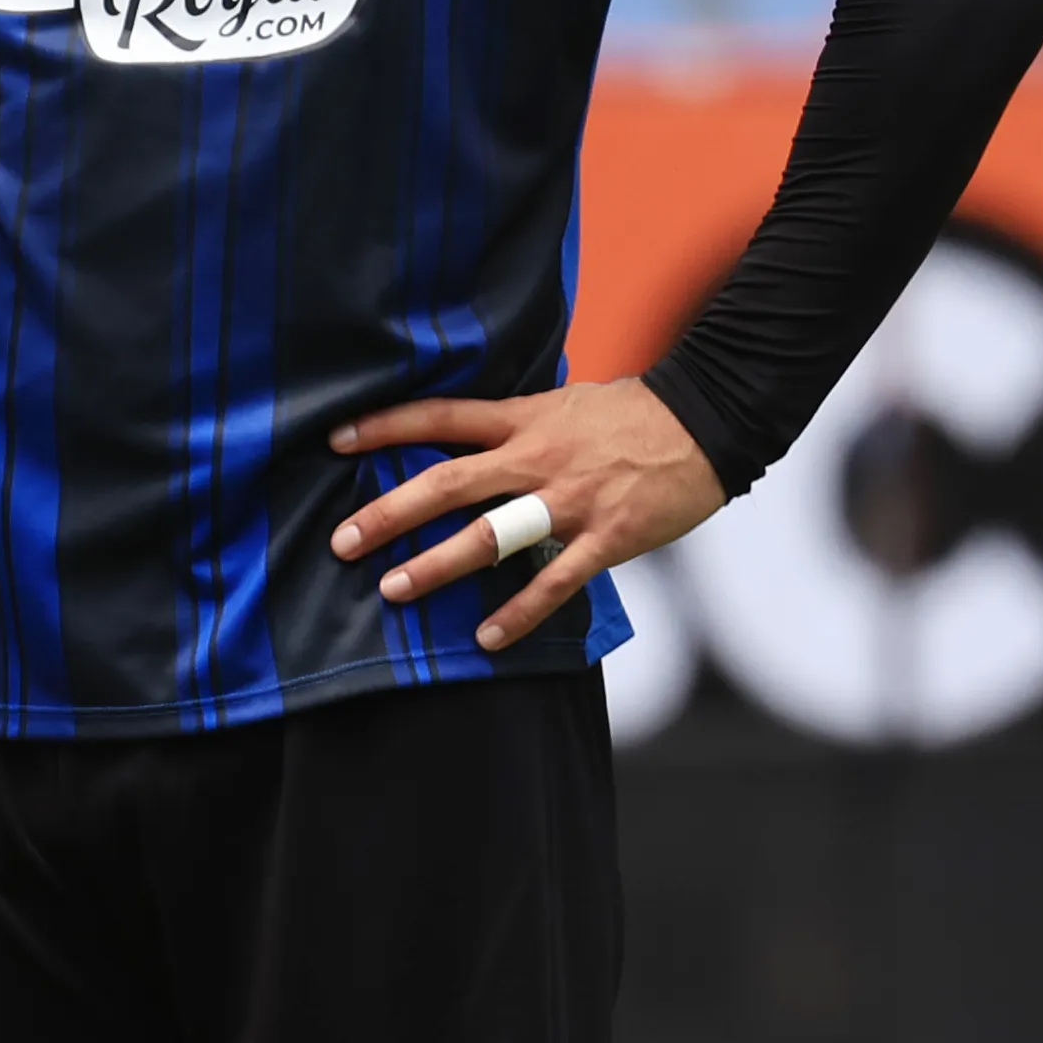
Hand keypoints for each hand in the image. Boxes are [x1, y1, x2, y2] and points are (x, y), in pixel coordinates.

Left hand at [327, 379, 725, 655]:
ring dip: (438, 564)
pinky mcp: (606, 537)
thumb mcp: (562, 404)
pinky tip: (486, 638)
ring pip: (491, 534)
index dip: (386, 427)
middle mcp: (536, 457)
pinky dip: (519, 612)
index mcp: (522, 421)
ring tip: (393, 590)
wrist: (707, 422)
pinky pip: (554, 580)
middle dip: (391, 513)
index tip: (336, 442)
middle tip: (343, 541)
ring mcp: (569, 500)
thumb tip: (469, 436)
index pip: (440, 418)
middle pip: (448, 483)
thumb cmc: (631, 414)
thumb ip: (516, 423)